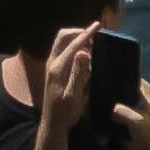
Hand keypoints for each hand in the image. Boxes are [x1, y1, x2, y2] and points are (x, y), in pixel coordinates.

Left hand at [37, 24, 98, 142]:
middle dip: (79, 31)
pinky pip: (62, 48)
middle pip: (63, 36)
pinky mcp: (53, 69)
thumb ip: (78, 74)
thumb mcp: (73, 96)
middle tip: (95, 34)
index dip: (86, 33)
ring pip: (61, 41)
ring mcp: (51, 65)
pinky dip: (73, 44)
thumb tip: (83, 52)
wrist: (53, 124)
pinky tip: (84, 51)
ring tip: (92, 40)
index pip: (73, 44)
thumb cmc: (65, 112)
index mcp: (58, 68)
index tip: (98, 25)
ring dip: (75, 36)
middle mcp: (53, 62)